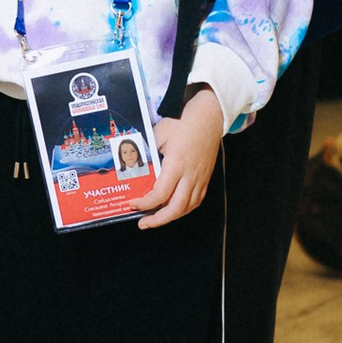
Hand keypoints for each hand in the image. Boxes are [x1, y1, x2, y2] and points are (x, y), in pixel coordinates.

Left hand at [131, 85, 223, 230]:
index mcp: (177, 164)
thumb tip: (135, 165)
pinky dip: (182, 209)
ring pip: (187, 208)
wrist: (208, 120)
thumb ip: (149, 152)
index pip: (160, 194)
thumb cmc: (183, 124)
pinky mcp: (205, 180)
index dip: (145, 203)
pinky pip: (195, 202)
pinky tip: (172, 209)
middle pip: (176, 208)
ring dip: (169, 217)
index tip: (133, 204)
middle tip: (143, 222)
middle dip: (158, 220)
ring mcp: (200, 179)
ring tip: (155, 218)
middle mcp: (190, 175)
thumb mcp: (159, 134)